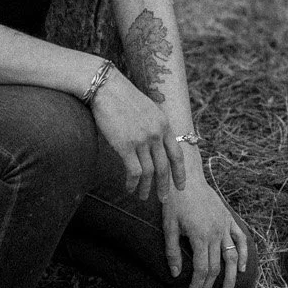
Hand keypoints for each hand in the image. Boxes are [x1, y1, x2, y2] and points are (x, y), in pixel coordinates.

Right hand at [85, 72, 178, 203]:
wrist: (106, 87)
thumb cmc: (122, 97)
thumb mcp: (147, 109)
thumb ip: (154, 127)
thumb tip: (154, 146)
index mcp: (164, 124)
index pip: (177, 153)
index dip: (180, 172)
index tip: (181, 186)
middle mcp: (157, 133)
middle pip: (165, 167)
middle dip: (165, 186)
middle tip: (164, 200)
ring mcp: (142, 139)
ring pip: (150, 172)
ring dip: (147, 188)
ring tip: (144, 197)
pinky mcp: (126, 145)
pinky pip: (134, 171)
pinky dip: (133, 183)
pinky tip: (130, 188)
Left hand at [160, 177, 247, 287]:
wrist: (186, 177)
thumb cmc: (174, 202)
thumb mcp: (168, 226)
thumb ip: (172, 251)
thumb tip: (176, 275)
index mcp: (200, 236)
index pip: (202, 269)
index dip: (196, 286)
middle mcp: (215, 233)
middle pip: (216, 267)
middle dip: (208, 287)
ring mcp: (224, 226)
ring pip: (232, 257)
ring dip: (230, 278)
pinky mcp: (228, 219)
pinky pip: (240, 239)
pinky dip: (244, 254)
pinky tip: (243, 268)